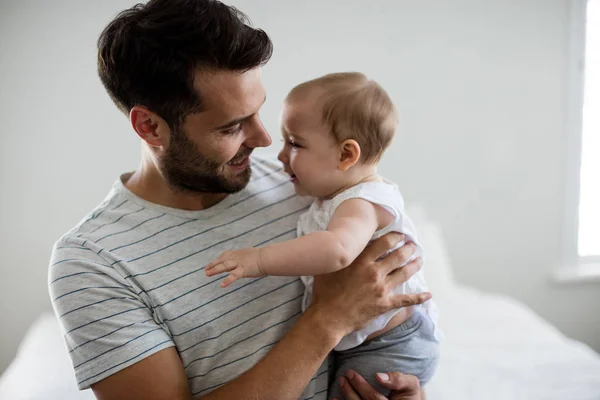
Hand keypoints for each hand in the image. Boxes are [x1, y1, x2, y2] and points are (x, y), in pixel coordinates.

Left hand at [205, 248, 263, 286]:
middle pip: (222, 260)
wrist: (267, 258)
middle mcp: (237, 257)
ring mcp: (239, 264)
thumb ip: (247, 257)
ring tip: (207, 274)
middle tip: (206, 270)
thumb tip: (248, 258)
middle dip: (213, 264)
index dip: (217, 259)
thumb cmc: (263, 256)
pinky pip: (233, 276)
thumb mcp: (252, 254)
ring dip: (215, 270)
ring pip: (224, 266)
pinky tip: (222, 285)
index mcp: (239, 253)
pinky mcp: (243, 270)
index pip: (225, 255)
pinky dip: (227, 280)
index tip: (212, 263)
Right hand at [310, 232, 430, 339]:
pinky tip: (428, 294)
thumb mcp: (330, 266)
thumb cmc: (324, 291)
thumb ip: (341, 254)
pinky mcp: (385, 304)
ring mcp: (381, 289)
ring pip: (404, 273)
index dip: (395, 237)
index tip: (400, 235)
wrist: (328, 317)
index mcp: (362, 261)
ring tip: (419, 260)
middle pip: (398, 256)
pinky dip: (419, 298)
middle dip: (408, 248)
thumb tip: (342, 241)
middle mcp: (374, 272)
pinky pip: (406, 300)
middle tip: (412, 245)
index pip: (384, 243)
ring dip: (414, 265)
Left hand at [333, 370, 421, 399]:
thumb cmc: (408, 395)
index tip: (351, 373)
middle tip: (343, 377)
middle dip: (350, 392)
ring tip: (340, 384)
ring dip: (345, 399)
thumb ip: (398, 380)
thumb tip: (379, 376)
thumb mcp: (411, 385)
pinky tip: (334, 399)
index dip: (362, 387)